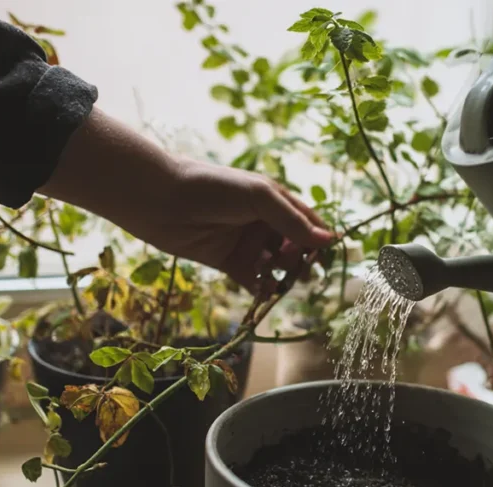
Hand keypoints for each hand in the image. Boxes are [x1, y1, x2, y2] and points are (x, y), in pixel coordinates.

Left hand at [139, 159, 332, 291]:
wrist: (163, 201)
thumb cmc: (214, 189)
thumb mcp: (259, 197)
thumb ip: (293, 221)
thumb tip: (329, 241)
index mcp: (276, 200)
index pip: (309, 222)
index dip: (320, 238)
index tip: (327, 255)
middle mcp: (264, 222)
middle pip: (295, 247)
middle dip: (302, 261)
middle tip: (301, 270)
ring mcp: (247, 244)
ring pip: (276, 266)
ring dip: (284, 276)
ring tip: (283, 281)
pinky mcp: (229, 263)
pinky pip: (253, 280)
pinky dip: (262, 289)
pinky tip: (265, 291)